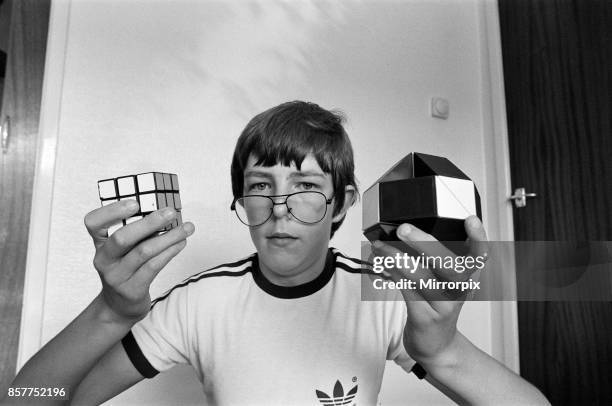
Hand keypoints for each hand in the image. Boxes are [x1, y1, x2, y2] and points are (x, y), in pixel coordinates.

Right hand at [84, 200, 194, 322]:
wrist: (120, 306)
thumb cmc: (126, 269)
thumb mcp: (123, 250)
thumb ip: (136, 232)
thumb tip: (165, 211)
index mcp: (99, 244)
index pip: (93, 223)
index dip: (111, 211)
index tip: (135, 202)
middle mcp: (104, 260)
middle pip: (122, 237)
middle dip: (149, 223)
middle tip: (170, 212)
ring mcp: (116, 276)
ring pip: (143, 252)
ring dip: (169, 237)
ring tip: (187, 228)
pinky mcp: (131, 289)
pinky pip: (153, 267)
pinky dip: (170, 252)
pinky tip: (181, 243)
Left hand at [373, 216, 487, 365]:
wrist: (436, 344)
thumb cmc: (437, 305)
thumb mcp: (443, 279)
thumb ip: (432, 257)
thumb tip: (404, 231)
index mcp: (468, 276)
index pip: (480, 255)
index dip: (479, 237)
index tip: (470, 219)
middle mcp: (460, 290)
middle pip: (451, 266)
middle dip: (425, 244)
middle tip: (404, 228)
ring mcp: (444, 305)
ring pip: (422, 277)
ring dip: (396, 258)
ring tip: (380, 245)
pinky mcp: (425, 317)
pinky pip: (407, 291)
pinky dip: (392, 274)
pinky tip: (381, 264)